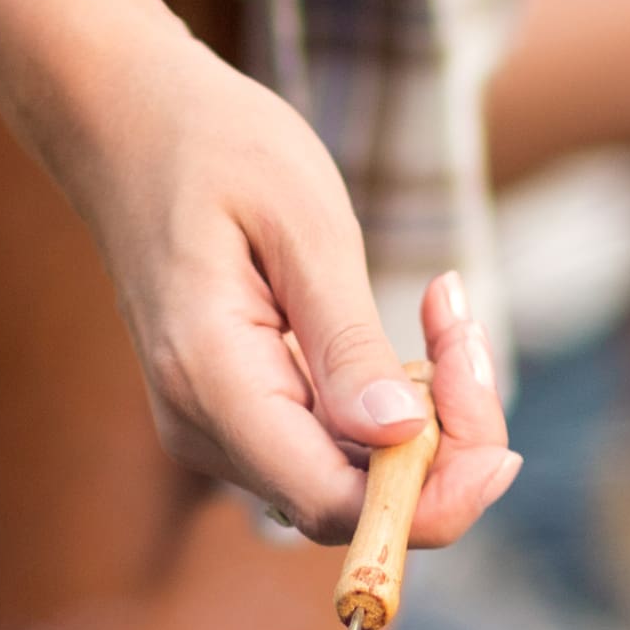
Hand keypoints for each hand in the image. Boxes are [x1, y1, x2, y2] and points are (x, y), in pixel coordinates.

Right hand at [66, 32, 519, 551]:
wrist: (126, 125)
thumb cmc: (211, 148)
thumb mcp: (302, 221)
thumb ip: (346, 340)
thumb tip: (399, 437)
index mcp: (213, 382)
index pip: (334, 504)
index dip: (430, 498)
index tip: (503, 443)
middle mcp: (206, 428)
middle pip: (355, 503)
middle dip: (445, 442)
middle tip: (466, 328)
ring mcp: (217, 429)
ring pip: (354, 478)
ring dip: (428, 415)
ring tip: (444, 307)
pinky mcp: (240, 414)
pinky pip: (336, 444)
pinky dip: (394, 401)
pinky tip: (415, 325)